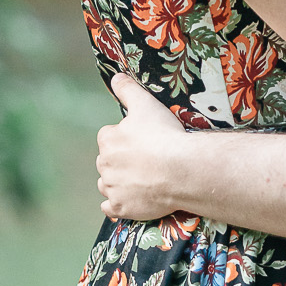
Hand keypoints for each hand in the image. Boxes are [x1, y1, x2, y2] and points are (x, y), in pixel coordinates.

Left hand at [97, 74, 191, 220]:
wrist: (180, 171)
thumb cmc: (165, 135)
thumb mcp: (146, 104)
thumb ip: (128, 89)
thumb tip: (115, 77)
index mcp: (108, 139)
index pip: (109, 137)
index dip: (126, 138)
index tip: (142, 141)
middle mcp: (104, 164)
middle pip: (109, 161)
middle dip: (122, 161)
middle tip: (147, 161)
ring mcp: (112, 188)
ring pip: (108, 184)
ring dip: (119, 182)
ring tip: (142, 180)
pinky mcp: (121, 207)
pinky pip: (110, 208)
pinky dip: (117, 204)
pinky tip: (130, 199)